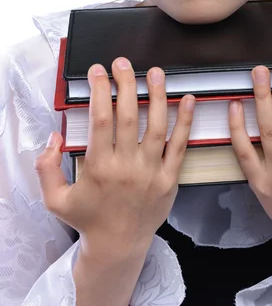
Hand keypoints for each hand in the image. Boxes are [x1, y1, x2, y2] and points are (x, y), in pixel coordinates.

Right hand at [35, 58, 194, 260]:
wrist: (118, 245)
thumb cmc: (88, 218)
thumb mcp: (55, 199)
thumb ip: (46, 167)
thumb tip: (54, 137)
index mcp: (99, 168)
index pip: (100, 120)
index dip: (99, 91)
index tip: (98, 71)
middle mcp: (126, 167)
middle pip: (129, 117)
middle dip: (125, 84)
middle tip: (122, 63)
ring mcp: (151, 172)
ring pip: (157, 126)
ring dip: (157, 96)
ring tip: (155, 72)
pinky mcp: (170, 178)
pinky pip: (180, 146)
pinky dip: (186, 121)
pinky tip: (187, 98)